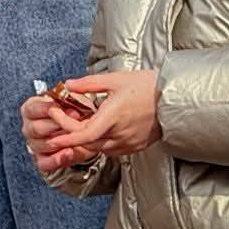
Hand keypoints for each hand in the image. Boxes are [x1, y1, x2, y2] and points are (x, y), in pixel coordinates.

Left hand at [27, 71, 160, 166]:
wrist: (175, 98)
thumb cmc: (149, 87)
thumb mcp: (116, 79)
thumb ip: (89, 84)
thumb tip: (68, 85)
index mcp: (113, 116)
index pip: (83, 135)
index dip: (65, 137)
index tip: (53, 132)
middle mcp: (120, 133)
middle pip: (87, 142)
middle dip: (71, 134)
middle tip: (62, 120)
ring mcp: (129, 142)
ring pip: (98, 147)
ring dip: (86, 139)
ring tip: (79, 123)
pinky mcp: (135, 146)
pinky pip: (111, 149)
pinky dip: (100, 142)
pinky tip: (99, 129)